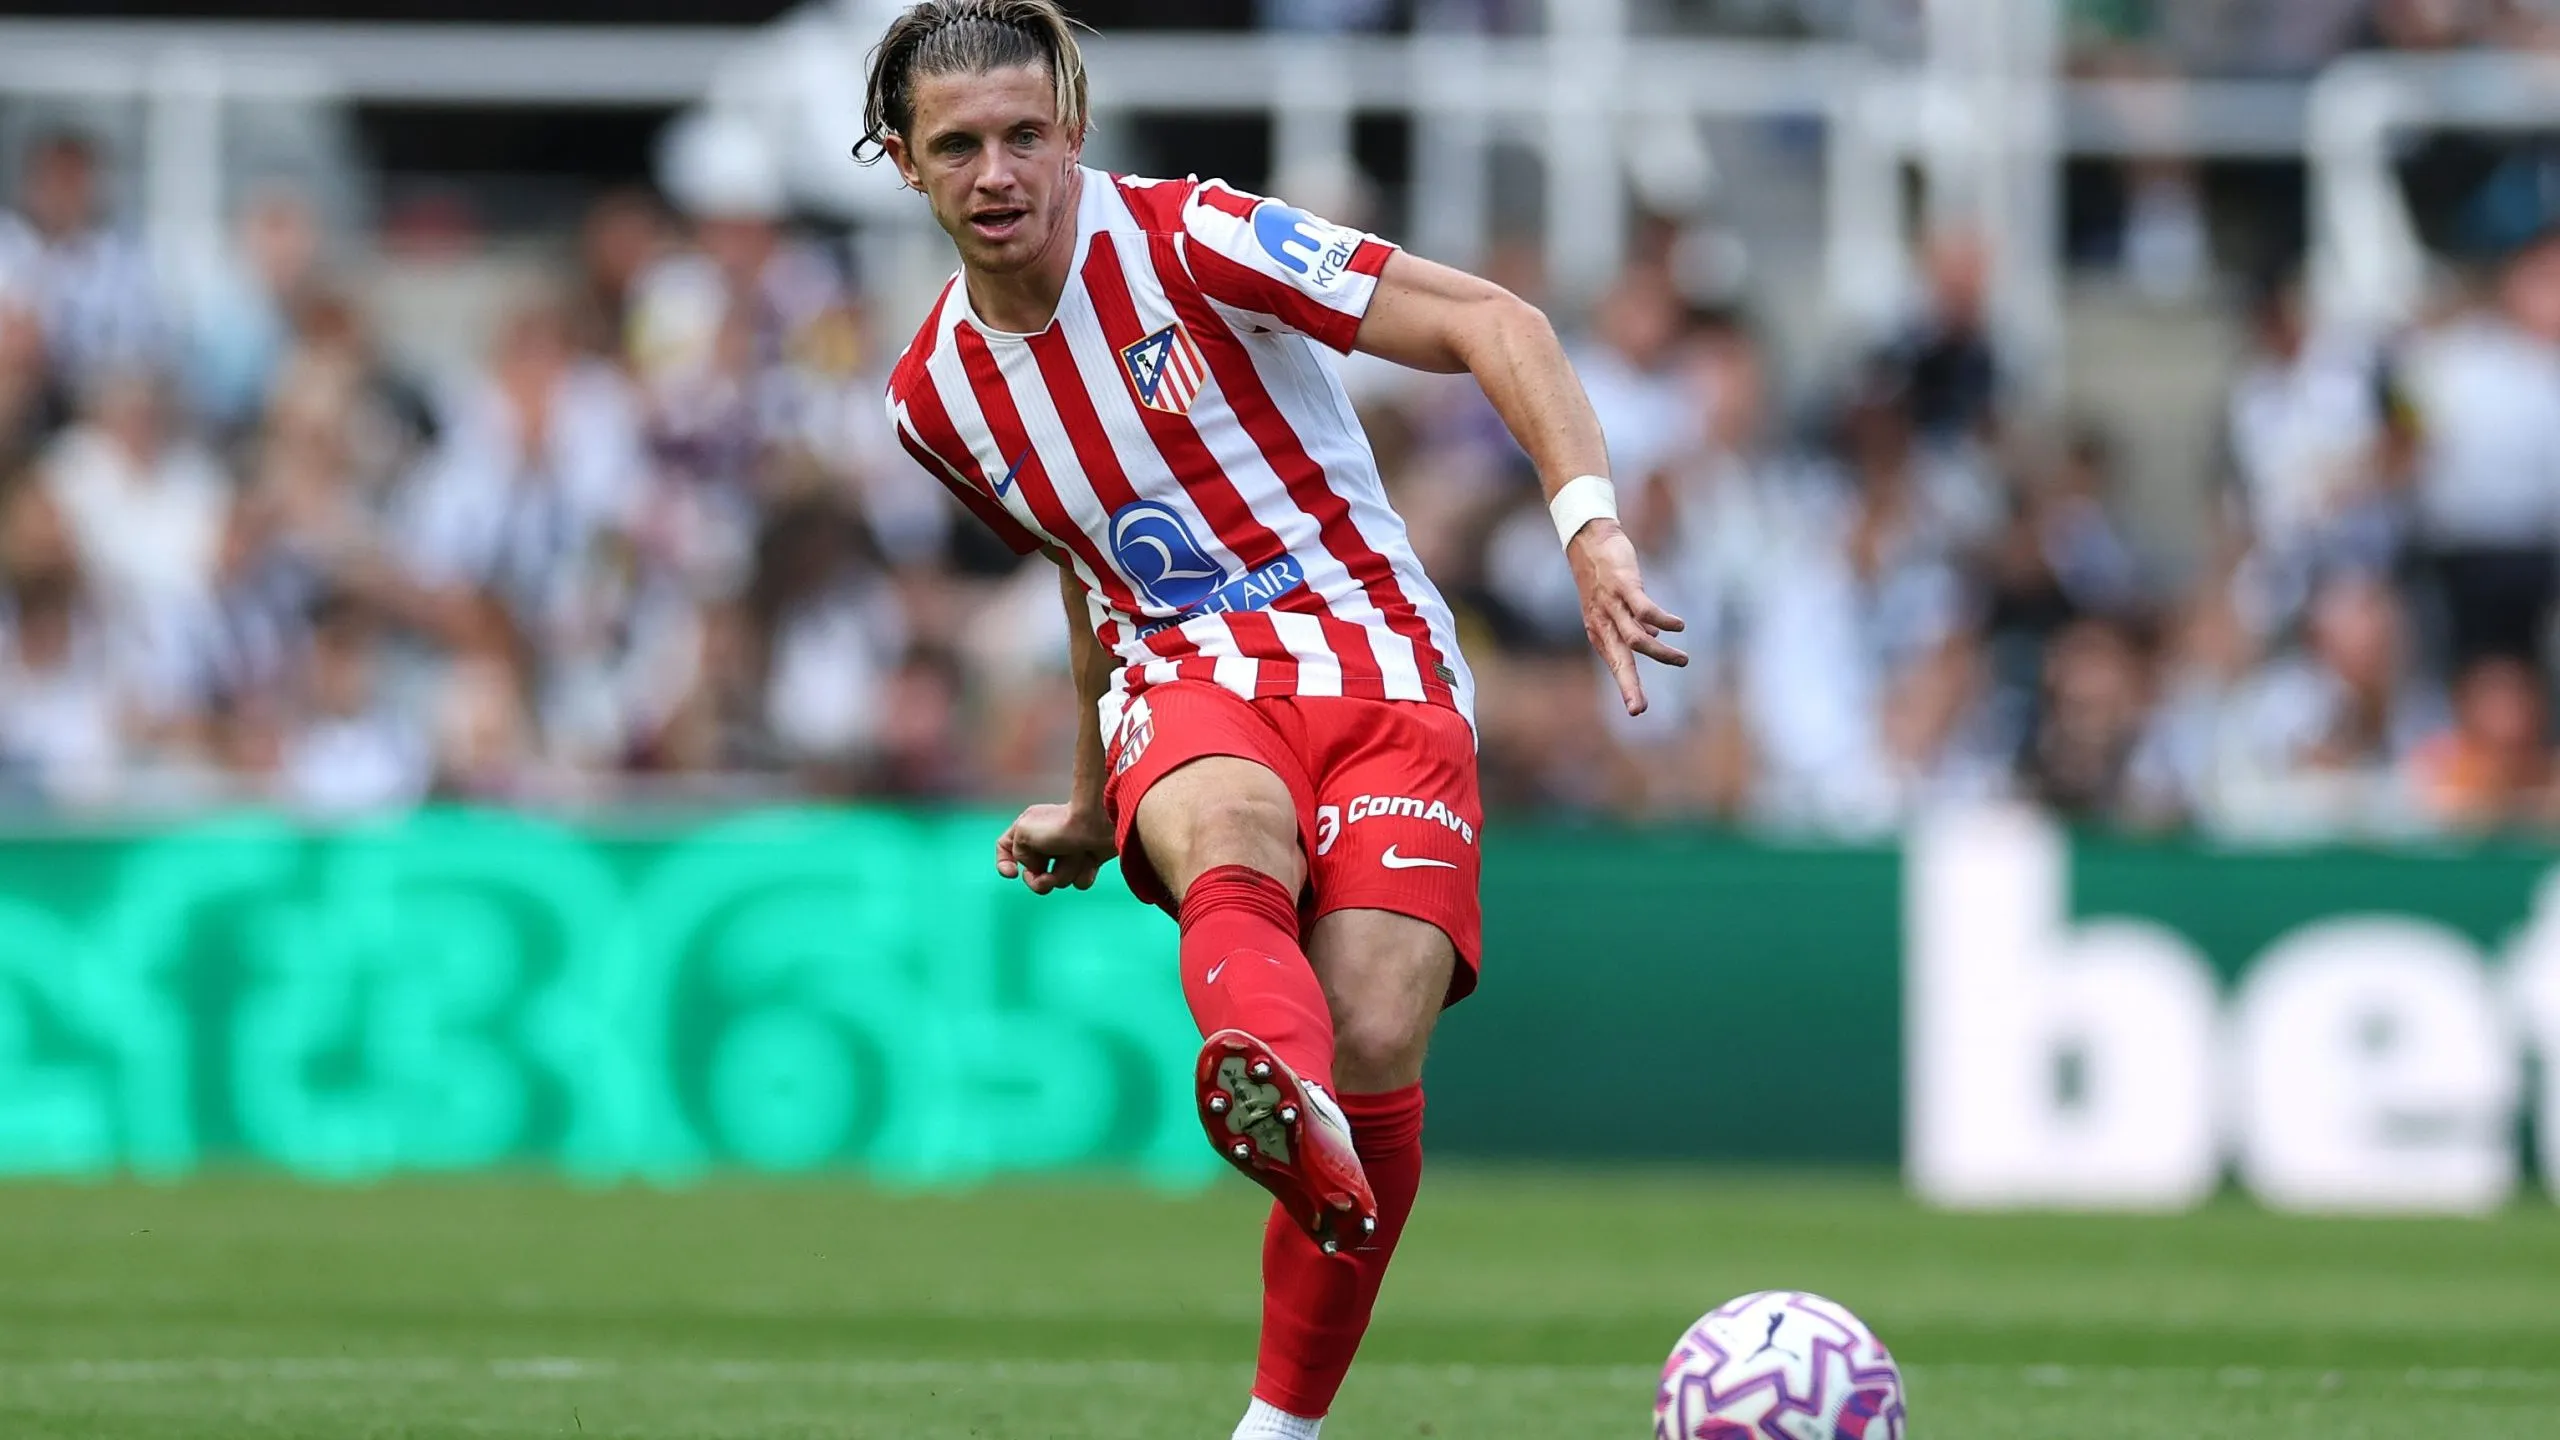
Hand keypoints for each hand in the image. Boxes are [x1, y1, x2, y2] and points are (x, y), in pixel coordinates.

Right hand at [995, 802, 1115, 894]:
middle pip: (1034, 873)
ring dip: (1066, 873)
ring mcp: (1067, 851)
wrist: (1099, 822)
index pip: (1005, 848)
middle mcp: (1047, 841)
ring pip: (1059, 880)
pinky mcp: (1088, 860)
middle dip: (1040, 881)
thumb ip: (1017, 852)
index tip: (1012, 874)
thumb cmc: (1060, 825)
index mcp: (1029, 829)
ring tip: (1076, 855)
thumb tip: (1035, 868)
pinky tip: (1089, 861)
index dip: (1003, 863)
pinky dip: (1083, 875)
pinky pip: (1079, 881)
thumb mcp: (1023, 832)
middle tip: (1048, 878)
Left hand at [1568, 519, 1688, 716]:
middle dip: (1629, 685)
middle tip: (1640, 708)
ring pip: (1635, 638)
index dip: (1626, 687)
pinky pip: (1644, 609)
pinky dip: (1662, 620)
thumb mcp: (1614, 606)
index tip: (1637, 710)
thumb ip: (1632, 625)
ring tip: (1683, 660)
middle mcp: (1603, 623)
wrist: (1588, 540)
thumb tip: (1654, 637)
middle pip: (1618, 660)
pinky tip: (1678, 626)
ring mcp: (1612, 605)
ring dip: (1659, 653)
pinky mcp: (1623, 585)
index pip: (1615, 664)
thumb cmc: (1603, 576)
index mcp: (1601, 632)